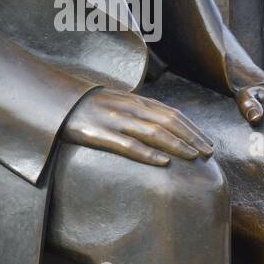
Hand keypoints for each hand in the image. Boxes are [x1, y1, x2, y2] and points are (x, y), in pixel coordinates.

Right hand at [62, 89, 213, 166]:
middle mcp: (129, 108)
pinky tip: (163, 162)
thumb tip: (163, 126)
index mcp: (135, 101)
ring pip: (153, 132)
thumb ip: (139, 111)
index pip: (171, 114)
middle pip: (168, 122)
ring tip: (193, 157)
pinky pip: (127, 145)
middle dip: (191, 138)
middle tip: (208, 154)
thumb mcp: (117, 102)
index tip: (208, 143)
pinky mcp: (98, 134)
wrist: (56, 101)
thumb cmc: (89, 105)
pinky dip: (147, 153)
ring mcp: (114, 120)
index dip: (192, 129)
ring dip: (177, 145)